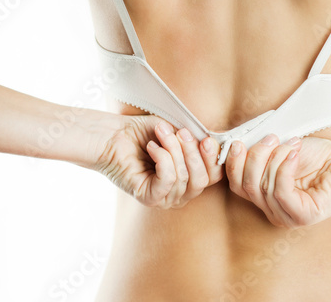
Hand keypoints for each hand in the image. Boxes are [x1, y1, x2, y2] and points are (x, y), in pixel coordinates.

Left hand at [92, 115, 222, 208]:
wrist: (114, 134)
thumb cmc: (145, 133)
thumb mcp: (179, 133)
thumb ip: (198, 141)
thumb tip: (216, 143)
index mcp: (191, 178)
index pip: (214, 175)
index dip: (214, 158)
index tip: (206, 138)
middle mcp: (181, 193)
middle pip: (202, 178)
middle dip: (193, 151)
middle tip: (180, 132)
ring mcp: (166, 198)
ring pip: (184, 176)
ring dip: (173, 148)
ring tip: (160, 133)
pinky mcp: (150, 198)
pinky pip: (168, 179)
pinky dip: (163, 158)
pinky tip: (151, 147)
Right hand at [225, 135, 330, 226]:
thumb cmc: (319, 156)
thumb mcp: (280, 150)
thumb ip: (258, 152)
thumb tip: (233, 145)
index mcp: (265, 198)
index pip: (237, 185)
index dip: (233, 164)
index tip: (237, 142)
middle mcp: (273, 211)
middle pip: (246, 186)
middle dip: (255, 157)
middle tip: (271, 138)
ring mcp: (287, 217)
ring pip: (263, 186)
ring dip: (275, 158)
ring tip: (292, 144)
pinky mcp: (302, 216)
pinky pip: (280, 191)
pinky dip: (284, 168)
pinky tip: (295, 154)